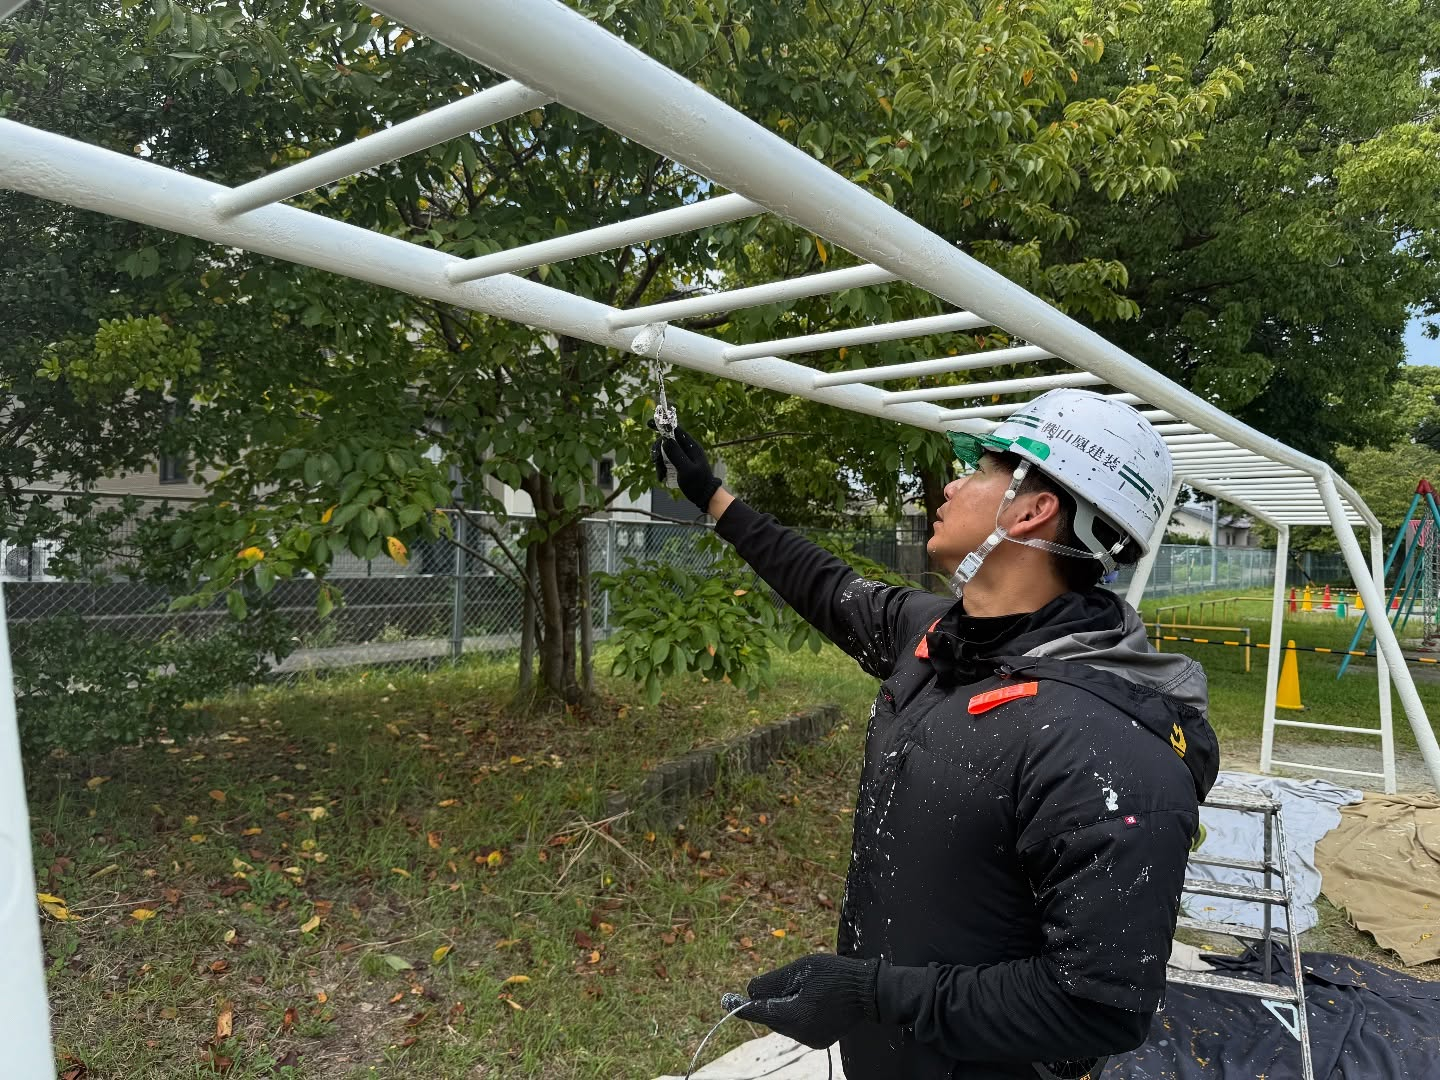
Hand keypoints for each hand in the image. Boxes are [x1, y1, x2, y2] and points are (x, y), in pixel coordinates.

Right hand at [650, 421, 722, 512]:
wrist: (705, 496)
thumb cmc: (698, 484)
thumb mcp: (686, 470)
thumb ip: (676, 454)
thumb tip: (665, 440)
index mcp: (691, 446)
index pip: (676, 430)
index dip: (663, 425)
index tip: (649, 423)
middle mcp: (687, 448)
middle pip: (667, 441)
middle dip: (658, 450)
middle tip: (654, 460)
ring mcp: (683, 456)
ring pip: (665, 452)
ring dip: (659, 462)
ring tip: (660, 475)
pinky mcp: (679, 463)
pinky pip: (666, 461)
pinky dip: (662, 468)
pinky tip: (661, 478)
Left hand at [739, 953, 878, 1048]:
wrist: (869, 990)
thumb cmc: (835, 974)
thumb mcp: (800, 970)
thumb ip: (771, 982)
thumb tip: (750, 992)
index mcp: (795, 1016)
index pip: (760, 1012)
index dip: (741, 1005)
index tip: (726, 1000)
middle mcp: (801, 1034)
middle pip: (771, 1018)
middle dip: (769, 1001)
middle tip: (778, 983)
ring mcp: (811, 1039)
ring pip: (783, 1022)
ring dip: (783, 1006)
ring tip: (803, 987)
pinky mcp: (820, 1040)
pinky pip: (797, 1026)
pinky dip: (795, 1013)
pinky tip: (809, 998)